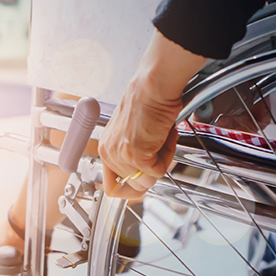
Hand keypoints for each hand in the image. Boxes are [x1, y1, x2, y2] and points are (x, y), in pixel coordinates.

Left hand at [99, 79, 180, 198]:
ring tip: (162, 139)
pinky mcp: (136, 156)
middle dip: (152, 171)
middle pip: (133, 186)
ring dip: (161, 162)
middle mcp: (109, 153)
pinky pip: (158, 171)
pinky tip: (165, 136)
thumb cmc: (148, 101)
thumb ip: (133, 154)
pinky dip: (168, 156)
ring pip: (147, 181)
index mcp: (107, 147)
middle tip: (160, 149)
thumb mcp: (133, 132)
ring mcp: (121, 156)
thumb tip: (144, 174)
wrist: (153, 86)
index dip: (130, 189)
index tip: (142, 185)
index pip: (111, 186)